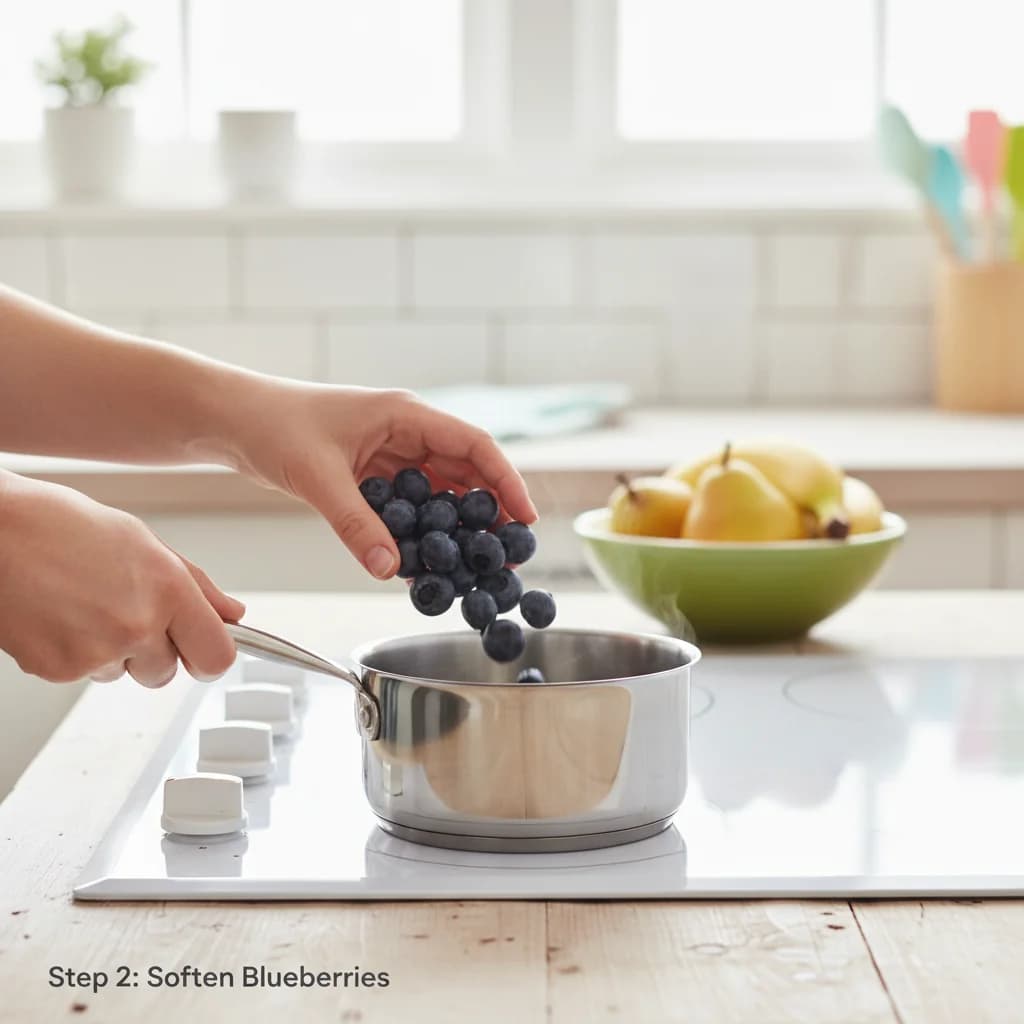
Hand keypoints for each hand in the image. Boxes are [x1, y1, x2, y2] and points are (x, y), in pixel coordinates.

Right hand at [0, 473, 242, 685]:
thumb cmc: (62, 525)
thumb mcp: (145, 542)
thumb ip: (197, 586)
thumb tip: (232, 614)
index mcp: (168, 590)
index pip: (217, 657)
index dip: (209, 655)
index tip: (202, 647)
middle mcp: (137, 626)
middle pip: (167, 673)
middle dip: (153, 650)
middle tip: (122, 609)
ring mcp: (96, 652)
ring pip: (124, 673)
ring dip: (112, 650)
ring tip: (84, 602)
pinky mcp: (56, 670)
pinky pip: (83, 675)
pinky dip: (75, 653)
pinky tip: (60, 614)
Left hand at [219, 382, 537, 578]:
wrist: (231, 420)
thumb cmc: (272, 425)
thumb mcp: (317, 475)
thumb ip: (355, 523)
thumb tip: (389, 569)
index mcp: (405, 414)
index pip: (475, 445)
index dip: (506, 482)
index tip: (526, 519)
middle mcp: (406, 432)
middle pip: (465, 473)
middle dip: (489, 513)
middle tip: (506, 554)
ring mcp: (390, 455)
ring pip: (439, 494)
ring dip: (455, 528)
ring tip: (475, 565)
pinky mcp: (372, 477)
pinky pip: (409, 508)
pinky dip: (419, 534)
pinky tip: (424, 564)